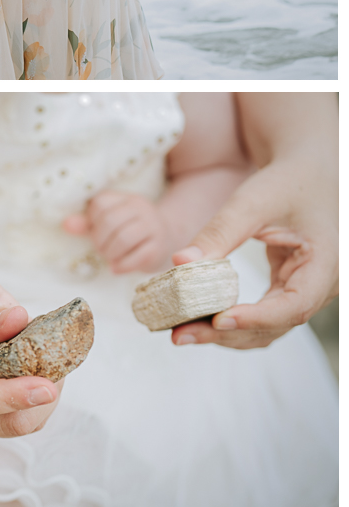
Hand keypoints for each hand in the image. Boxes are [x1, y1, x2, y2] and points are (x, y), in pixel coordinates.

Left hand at [63, 189, 171, 273]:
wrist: (169, 238)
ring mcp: (153, 227)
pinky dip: (122, 265)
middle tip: (101, 250)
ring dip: (110, 253)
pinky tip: (117, 267)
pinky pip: (138, 256)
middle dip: (99, 240)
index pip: (100, 203)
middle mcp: (141, 208)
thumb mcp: (109, 222)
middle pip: (110, 221)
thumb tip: (66, 225)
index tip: (96, 231)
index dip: (92, 221)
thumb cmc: (130, 230)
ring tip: (110, 258)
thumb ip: (87, 223)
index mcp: (125, 198)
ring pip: (124, 238)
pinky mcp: (159, 247)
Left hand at [170, 157, 337, 349]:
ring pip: (268, 328)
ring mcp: (308, 291)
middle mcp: (324, 285)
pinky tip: (197, 318)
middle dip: (227, 333)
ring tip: (181, 331)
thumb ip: (219, 232)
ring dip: (225, 334)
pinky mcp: (290, 291)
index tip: (217, 320)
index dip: (256, 318)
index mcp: (327, 262)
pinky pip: (263, 316)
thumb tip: (180, 262)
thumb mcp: (252, 202)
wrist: (307, 172)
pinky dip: (232, 320)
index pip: (294, 305)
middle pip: (276, 324)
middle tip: (180, 334)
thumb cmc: (285, 182)